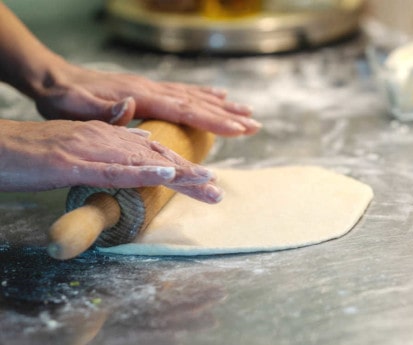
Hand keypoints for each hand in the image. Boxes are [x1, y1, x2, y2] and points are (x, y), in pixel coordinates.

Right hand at [0, 119, 222, 202]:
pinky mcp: (74, 163)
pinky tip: (166, 175)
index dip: (183, 167)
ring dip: (178, 174)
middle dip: (190, 174)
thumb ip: (114, 147)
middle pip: (157, 157)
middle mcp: (107, 138)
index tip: (207, 181)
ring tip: (207, 183)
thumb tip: (144, 145)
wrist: (0, 145)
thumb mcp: (83, 149)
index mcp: (110, 136)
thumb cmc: (38, 151)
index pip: (155, 152)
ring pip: (144, 162)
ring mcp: (92, 149)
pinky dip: (142, 172)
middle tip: (217, 190)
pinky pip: (114, 169)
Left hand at [33, 60, 260, 135]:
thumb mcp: (75, 107)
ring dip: (222, 106)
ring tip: (247, 112)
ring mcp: (152, 87)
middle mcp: (152, 89)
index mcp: (141, 97)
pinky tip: (217, 97)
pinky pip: (183, 92)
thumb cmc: (65, 100)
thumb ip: (103, 109)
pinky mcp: (149, 89)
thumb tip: (133, 104)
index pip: (184, 110)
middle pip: (197, 103)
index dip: (213, 120)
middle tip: (255, 126)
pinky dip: (204, 95)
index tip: (239, 129)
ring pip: (194, 96)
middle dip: (228, 116)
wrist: (55, 79)